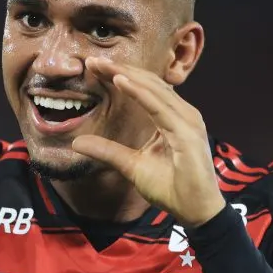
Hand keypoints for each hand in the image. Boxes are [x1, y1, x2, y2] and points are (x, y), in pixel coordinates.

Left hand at [71, 58, 224, 228]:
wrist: (195, 212)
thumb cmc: (171, 188)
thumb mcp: (131, 165)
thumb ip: (107, 151)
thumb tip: (77, 142)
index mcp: (172, 118)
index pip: (145, 89)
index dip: (121, 76)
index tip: (95, 67)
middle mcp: (183, 114)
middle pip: (149, 83)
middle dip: (120, 69)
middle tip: (93, 60)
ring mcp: (187, 121)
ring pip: (153, 89)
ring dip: (126, 75)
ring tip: (102, 65)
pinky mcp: (187, 133)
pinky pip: (159, 108)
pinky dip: (139, 93)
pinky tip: (121, 82)